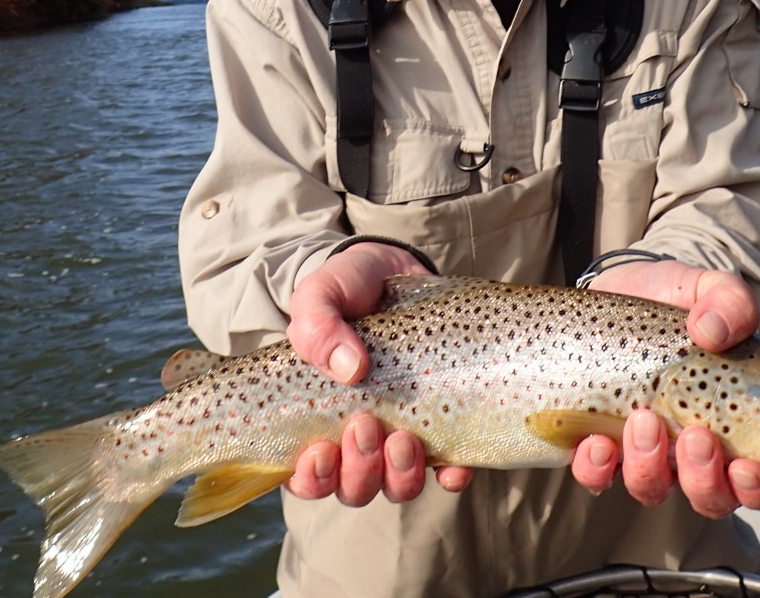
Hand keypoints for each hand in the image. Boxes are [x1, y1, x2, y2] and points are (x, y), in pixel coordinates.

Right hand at [283, 241, 472, 503]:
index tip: (319, 452)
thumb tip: (350, 368)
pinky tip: (453, 465)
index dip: (312, 479)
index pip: (307, 475)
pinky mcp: (440, 424)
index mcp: (316, 419)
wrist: (394, 271)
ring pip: (397, 486)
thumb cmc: (347, 289)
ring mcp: (400, 433)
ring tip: (405, 440)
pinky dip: (450, 475)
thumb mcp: (321, 295)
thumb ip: (317, 325)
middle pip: (354, 487)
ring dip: (400, 476)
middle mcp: (356, 438)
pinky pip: (447, 469)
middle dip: (359, 471)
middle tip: (366, 425)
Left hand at [568, 260, 759, 516]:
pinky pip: (597, 475)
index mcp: (742, 425)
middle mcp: (697, 449)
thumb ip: (729, 302)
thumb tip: (714, 331)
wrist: (628, 288)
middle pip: (712, 497)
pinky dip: (597, 468)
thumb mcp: (713, 290)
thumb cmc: (684, 301)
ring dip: (650, 466)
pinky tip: (597, 442)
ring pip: (653, 488)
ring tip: (644, 419)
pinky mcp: (601, 439)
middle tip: (695, 435)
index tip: (747, 466)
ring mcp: (648, 449)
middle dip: (704, 478)